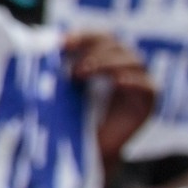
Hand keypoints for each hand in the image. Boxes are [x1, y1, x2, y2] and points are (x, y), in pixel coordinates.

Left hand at [64, 33, 154, 166]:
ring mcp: (140, 85)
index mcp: (108, 60)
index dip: (84, 36)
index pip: (102, 37)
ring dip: (106, 63)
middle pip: (117, 46)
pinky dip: (132, 81)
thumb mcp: (63, 87)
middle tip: (72, 68)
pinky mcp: (147, 104)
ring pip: (133, 61)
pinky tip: (117, 82)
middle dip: (93, 51)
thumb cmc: (72, 118)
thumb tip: (40, 42)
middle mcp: (126, 69)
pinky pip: (147, 86)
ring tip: (81, 73)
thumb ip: (59, 66)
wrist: (86, 151)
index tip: (61, 43)